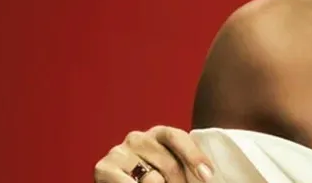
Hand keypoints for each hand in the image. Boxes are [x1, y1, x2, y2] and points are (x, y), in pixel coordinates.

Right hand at [93, 126, 212, 182]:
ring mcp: (119, 151)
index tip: (208, 176)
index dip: (194, 156)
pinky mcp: (103, 167)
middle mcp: (137, 137)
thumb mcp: (170, 169)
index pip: (177, 137)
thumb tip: (206, 176)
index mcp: (159, 134)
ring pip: (152, 179)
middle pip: (169, 163)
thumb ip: (185, 168)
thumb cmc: (153, 178)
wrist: (124, 182)